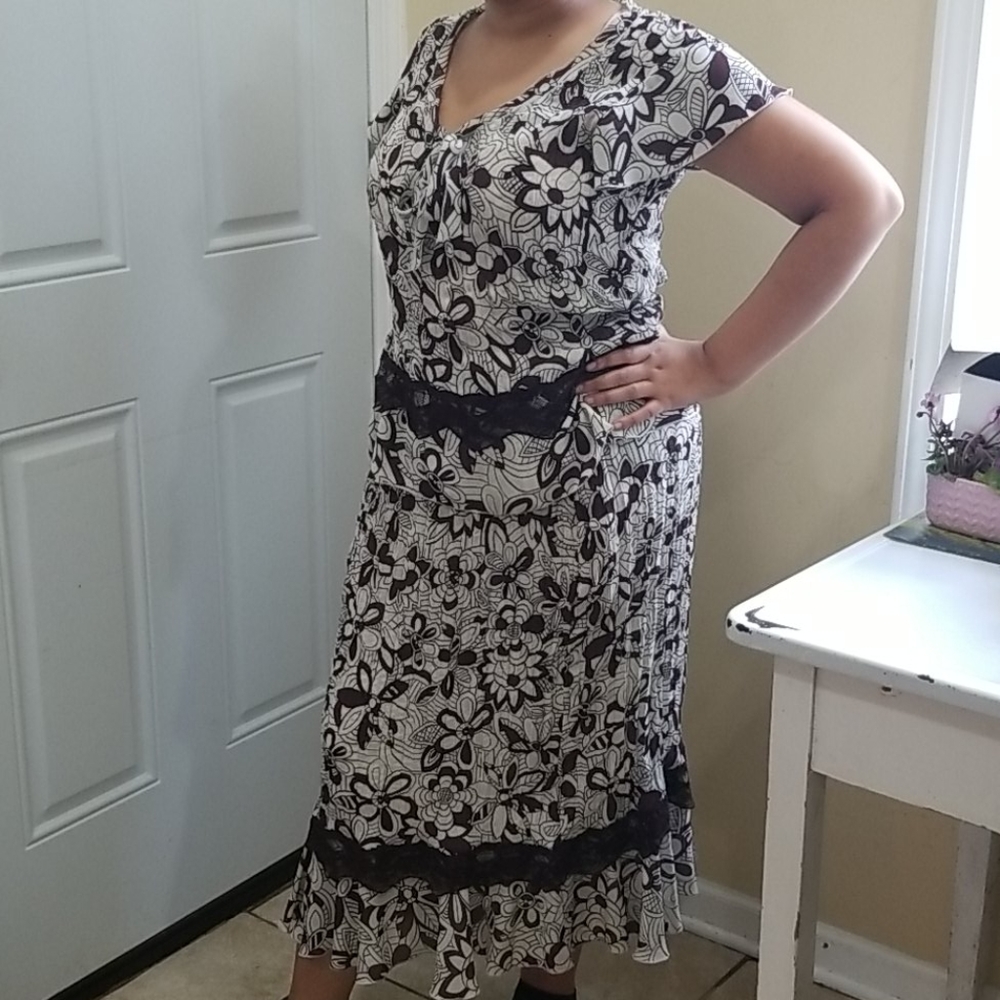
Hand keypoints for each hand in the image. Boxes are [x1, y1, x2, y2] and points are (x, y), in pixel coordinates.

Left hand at [576, 326, 730, 430]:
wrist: (713, 367)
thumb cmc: (689, 353)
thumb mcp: (666, 339)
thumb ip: (649, 333)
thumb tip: (638, 320)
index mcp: (651, 352)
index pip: (622, 355)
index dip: (604, 360)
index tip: (588, 366)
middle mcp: (651, 369)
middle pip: (619, 375)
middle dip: (597, 382)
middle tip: (579, 388)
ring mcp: (657, 386)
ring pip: (627, 392)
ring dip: (606, 398)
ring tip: (588, 402)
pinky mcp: (665, 401)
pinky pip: (644, 412)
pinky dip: (629, 419)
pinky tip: (615, 424)